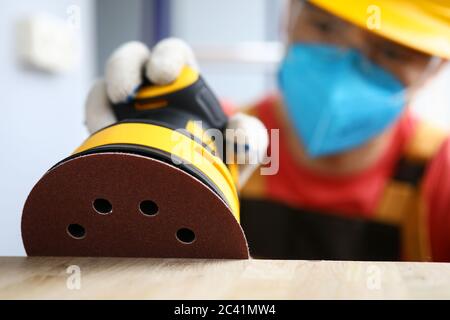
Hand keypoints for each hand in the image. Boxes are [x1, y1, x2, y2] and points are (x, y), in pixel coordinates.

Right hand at [84, 38, 267, 186]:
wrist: (194, 192)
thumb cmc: (219, 163)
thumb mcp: (241, 151)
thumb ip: (249, 138)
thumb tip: (240, 134)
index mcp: (185, 84)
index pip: (173, 53)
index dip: (165, 57)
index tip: (162, 75)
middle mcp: (154, 90)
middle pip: (131, 59)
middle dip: (124, 68)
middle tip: (126, 94)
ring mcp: (127, 109)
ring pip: (104, 85)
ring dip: (102, 98)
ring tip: (106, 123)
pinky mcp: (110, 130)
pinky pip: (95, 115)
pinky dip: (95, 120)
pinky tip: (103, 136)